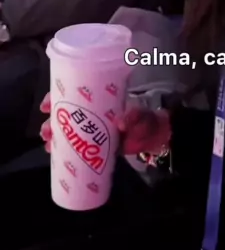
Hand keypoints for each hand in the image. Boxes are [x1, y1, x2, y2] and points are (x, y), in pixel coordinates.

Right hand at [40, 93, 170, 155]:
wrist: (154, 136)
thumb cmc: (146, 119)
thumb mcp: (140, 114)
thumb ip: (134, 115)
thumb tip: (122, 122)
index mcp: (98, 100)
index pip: (73, 94)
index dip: (56, 98)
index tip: (46, 105)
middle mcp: (91, 114)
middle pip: (65, 114)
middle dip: (52, 122)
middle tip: (46, 131)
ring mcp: (92, 130)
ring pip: (67, 131)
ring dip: (54, 136)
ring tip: (48, 145)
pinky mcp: (95, 147)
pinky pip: (76, 148)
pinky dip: (64, 151)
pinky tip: (55, 155)